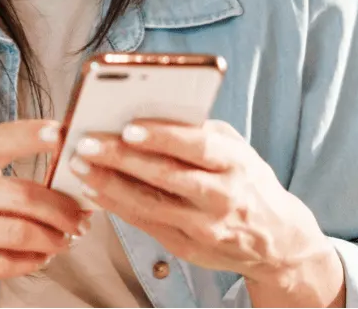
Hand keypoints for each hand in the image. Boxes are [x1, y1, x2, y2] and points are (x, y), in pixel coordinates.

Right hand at [0, 119, 92, 288]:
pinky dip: (30, 262)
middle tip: (81, 220)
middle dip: (61, 210)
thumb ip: (7, 173)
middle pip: (21, 194)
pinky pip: (1, 263)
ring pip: (16, 231)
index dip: (33, 135)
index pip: (1, 139)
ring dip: (51, 239)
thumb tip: (70, 176)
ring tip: (65, 241)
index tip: (63, 134)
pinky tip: (39, 258)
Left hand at [66, 120, 344, 307]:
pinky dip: (116, 207)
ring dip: (109, 184)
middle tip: (86, 143)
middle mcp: (223, 197)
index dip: (162, 137)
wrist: (278, 241)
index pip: (198, 146)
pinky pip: (146, 225)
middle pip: (166, 176)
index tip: (128, 127)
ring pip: (151, 205)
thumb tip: (149, 109)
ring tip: (79, 165)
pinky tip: (92, 190)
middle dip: (121, 159)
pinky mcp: (189, 248)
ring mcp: (205, 227)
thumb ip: (200, 131)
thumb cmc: (247, 180)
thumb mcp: (237, 149)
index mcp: (236, 163)